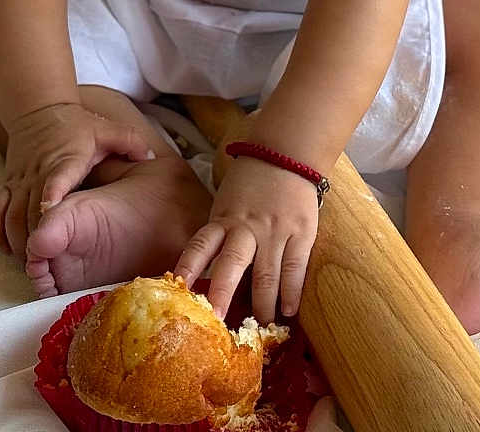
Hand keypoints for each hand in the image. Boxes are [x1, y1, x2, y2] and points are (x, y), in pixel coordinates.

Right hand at [0, 101, 153, 257]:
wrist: (37, 110)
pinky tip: (11, 249)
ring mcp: (20, 180)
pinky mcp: (8, 184)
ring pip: (11, 216)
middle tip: (46, 263)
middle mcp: (38, 172)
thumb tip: (149, 157)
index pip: (56, 181)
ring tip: (32, 262)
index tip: (51, 219)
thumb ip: (130, 141)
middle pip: (29, 211)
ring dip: (19, 241)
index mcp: (64, 160)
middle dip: (36, 239)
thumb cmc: (76, 125)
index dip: (52, 200)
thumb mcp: (106, 129)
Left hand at [173, 154, 318, 323]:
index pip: (201, 245)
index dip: (187, 267)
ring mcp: (276, 231)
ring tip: (259, 326)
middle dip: (222, 293)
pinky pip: (295, 268)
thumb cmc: (250, 183)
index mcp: (224, 218)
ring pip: (266, 274)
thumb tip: (203, 273)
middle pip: (232, 264)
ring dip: (262, 304)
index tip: (177, 291)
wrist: (286, 154)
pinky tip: (288, 311)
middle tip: (216, 320)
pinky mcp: (302, 233)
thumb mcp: (225, 203)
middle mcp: (247, 227)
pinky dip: (291, 292)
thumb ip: (218, 234)